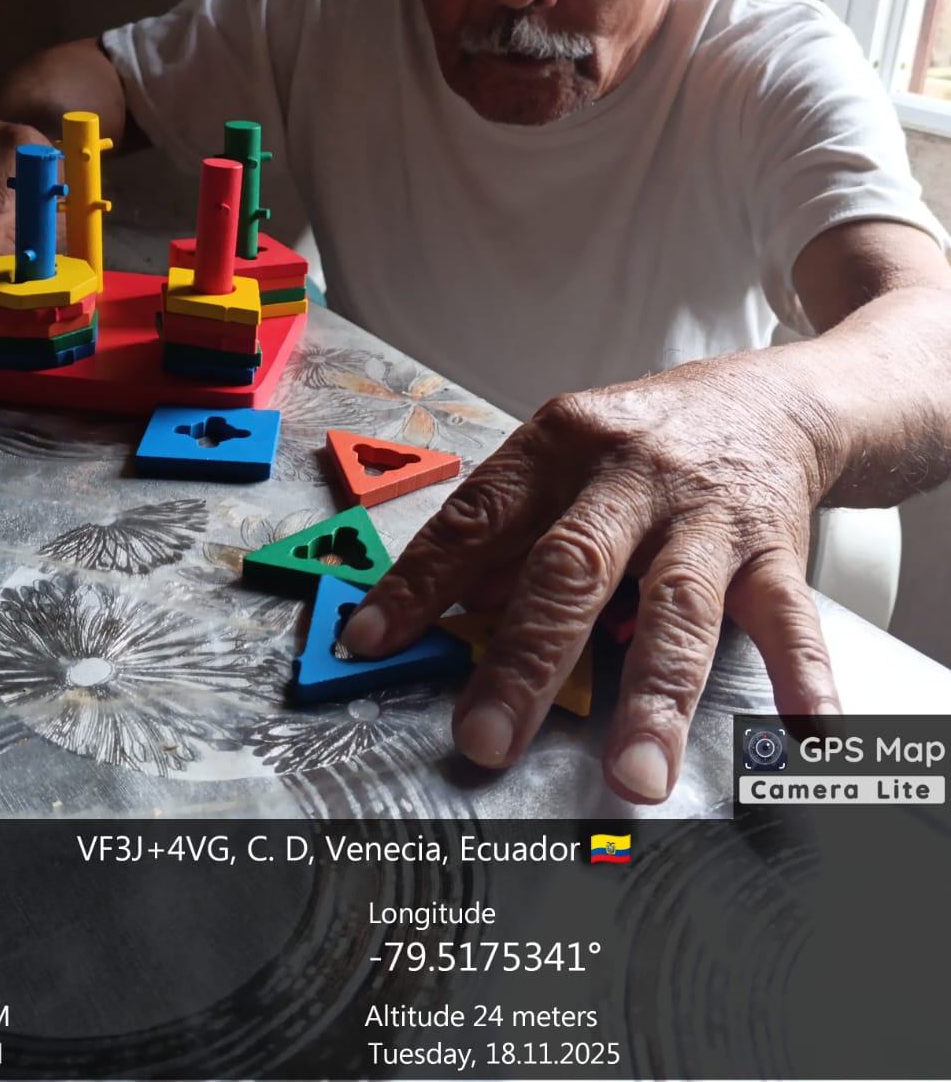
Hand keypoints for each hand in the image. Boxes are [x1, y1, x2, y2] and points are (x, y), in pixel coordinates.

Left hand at [341, 353, 841, 801]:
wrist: (770, 401)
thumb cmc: (645, 438)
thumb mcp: (563, 457)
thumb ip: (508, 532)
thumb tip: (445, 613)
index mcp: (557, 446)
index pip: (474, 520)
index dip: (419, 583)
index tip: (371, 644)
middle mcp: (628, 476)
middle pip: (570, 569)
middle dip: (525, 661)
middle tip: (486, 739)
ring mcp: (704, 514)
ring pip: (676, 606)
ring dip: (654, 696)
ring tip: (635, 773)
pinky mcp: (773, 547)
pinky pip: (787, 616)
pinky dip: (800, 677)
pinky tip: (804, 731)